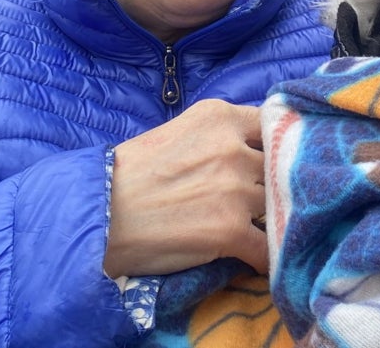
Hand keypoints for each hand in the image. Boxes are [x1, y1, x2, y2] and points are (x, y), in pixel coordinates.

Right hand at [104, 100, 266, 277]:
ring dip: (271, 221)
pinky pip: (269, 248)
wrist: (100, 214)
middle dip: (272, 186)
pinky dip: (268, 259)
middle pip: (279, 168)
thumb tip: (256, 149)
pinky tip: (257, 261)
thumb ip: (221, 135)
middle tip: (260, 202)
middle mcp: (232, 148)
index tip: (273, 162)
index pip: (273, 125)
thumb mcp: (180, 131)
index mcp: (220, 117)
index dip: (276, 146)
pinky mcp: (229, 231)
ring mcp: (234, 190)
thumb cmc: (131, 173)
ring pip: (277, 206)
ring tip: (255, 231)